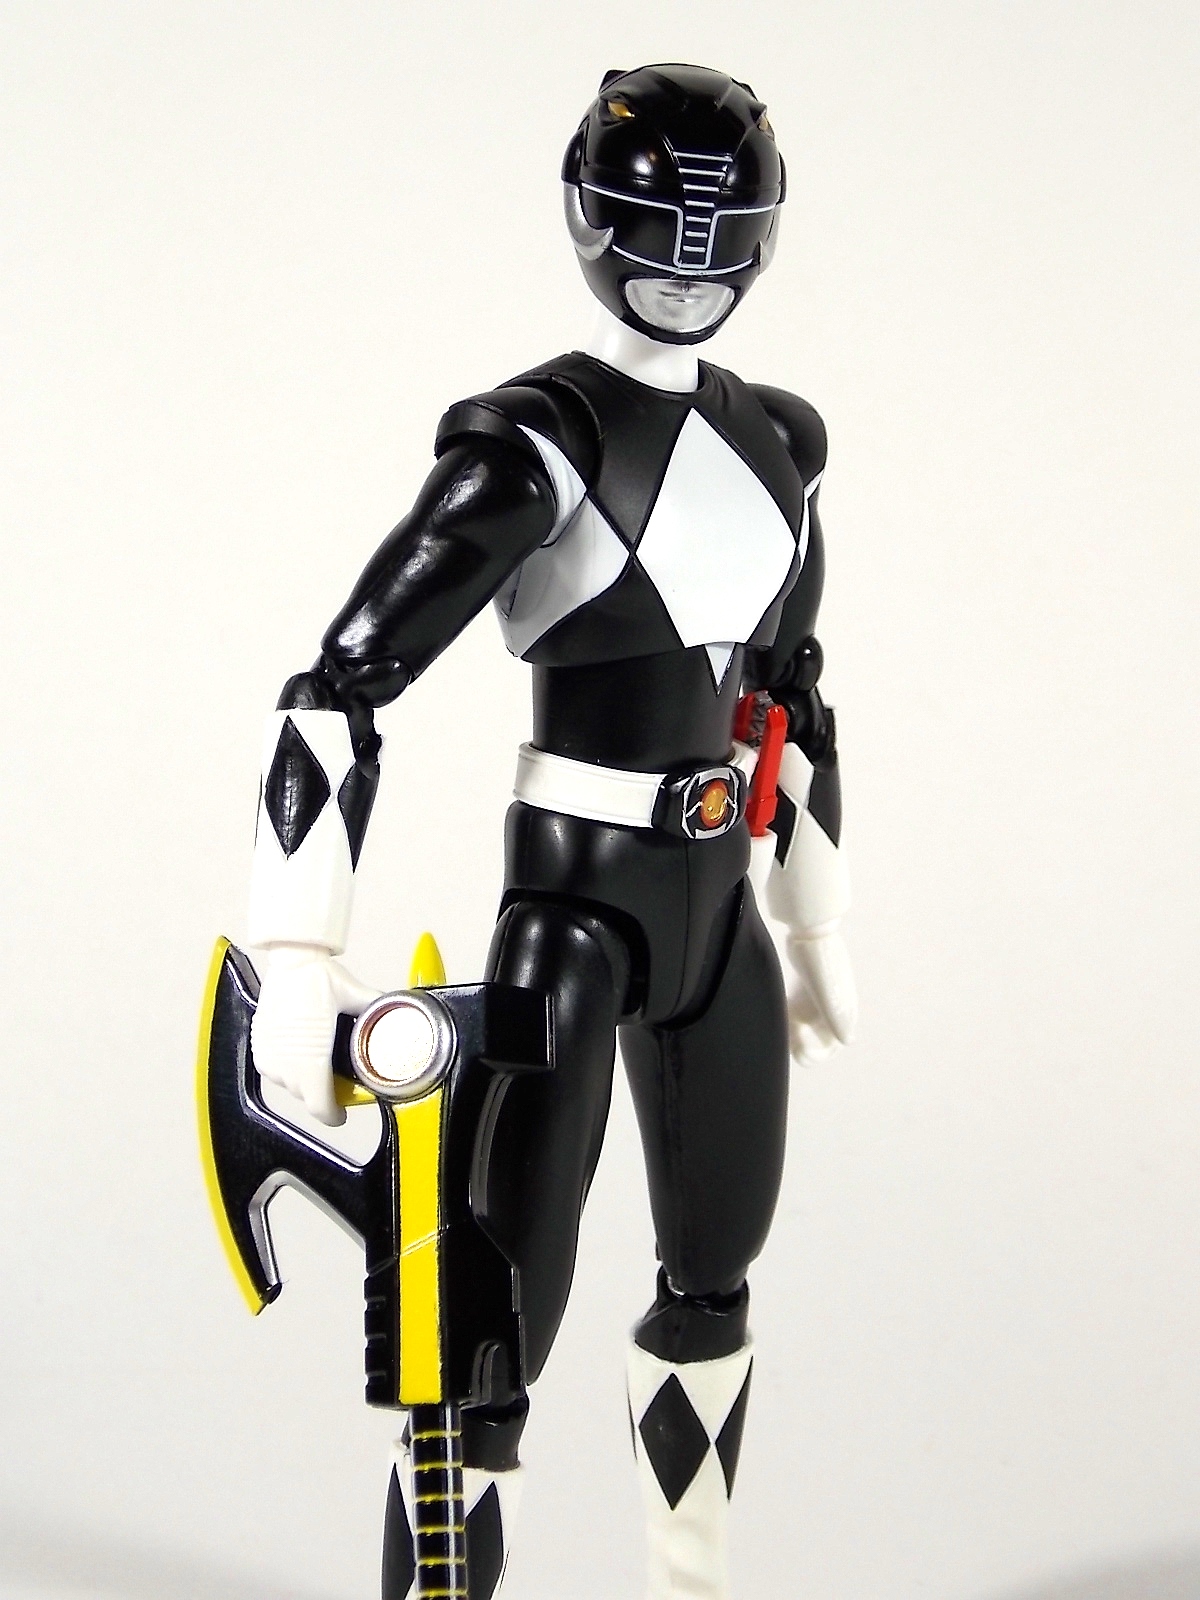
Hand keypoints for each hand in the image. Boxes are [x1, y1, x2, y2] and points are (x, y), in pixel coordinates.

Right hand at [250, 944, 379, 1125]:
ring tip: (321, 1064)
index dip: (333, 1116)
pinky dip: (288, 1068)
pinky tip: (302, 1053)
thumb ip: (376, 1009)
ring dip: (305, 1080)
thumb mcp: (355, 996)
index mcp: (311, 1059)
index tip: (341, 1114)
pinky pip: (274, 1071)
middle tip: (339, 1081)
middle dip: (323, 1094)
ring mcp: (269, 1056)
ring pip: (290, 1085)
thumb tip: (395, 1014)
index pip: (319, 1107)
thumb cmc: (317, 977)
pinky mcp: (259, 1046)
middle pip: (307, 1097)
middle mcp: (286, 1063)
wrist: (290, 959)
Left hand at [782, 927, 856, 1065]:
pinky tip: (777, 1008)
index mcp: (841, 1015)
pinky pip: (792, 1019)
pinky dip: (783, 1020)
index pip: (829, 1049)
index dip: (812, 1051)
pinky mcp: (801, 994)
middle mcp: (829, 1013)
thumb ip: (837, 1017)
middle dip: (800, 1046)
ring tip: (781, 1021)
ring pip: (802, 1035)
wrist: (810, 929)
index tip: (797, 1033)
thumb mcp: (827, 991)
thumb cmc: (819, 960)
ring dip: (790, 1036)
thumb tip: (847, 1042)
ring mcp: (815, 1004)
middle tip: (788, 1030)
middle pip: (816, 1046)